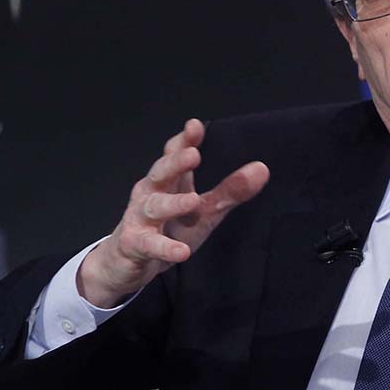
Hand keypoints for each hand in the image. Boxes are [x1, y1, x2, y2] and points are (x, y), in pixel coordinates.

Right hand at [77, 119, 269, 307]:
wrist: (127, 262)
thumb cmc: (169, 228)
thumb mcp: (204, 210)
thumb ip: (231, 190)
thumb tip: (262, 168)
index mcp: (169, 180)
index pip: (174, 154)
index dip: (184, 140)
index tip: (196, 126)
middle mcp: (150, 193)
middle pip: (160, 173)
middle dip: (175, 163)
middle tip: (193, 155)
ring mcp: (139, 217)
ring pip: (154, 206)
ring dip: (172, 204)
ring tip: (192, 201)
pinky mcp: (134, 243)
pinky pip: (149, 244)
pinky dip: (165, 248)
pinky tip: (181, 252)